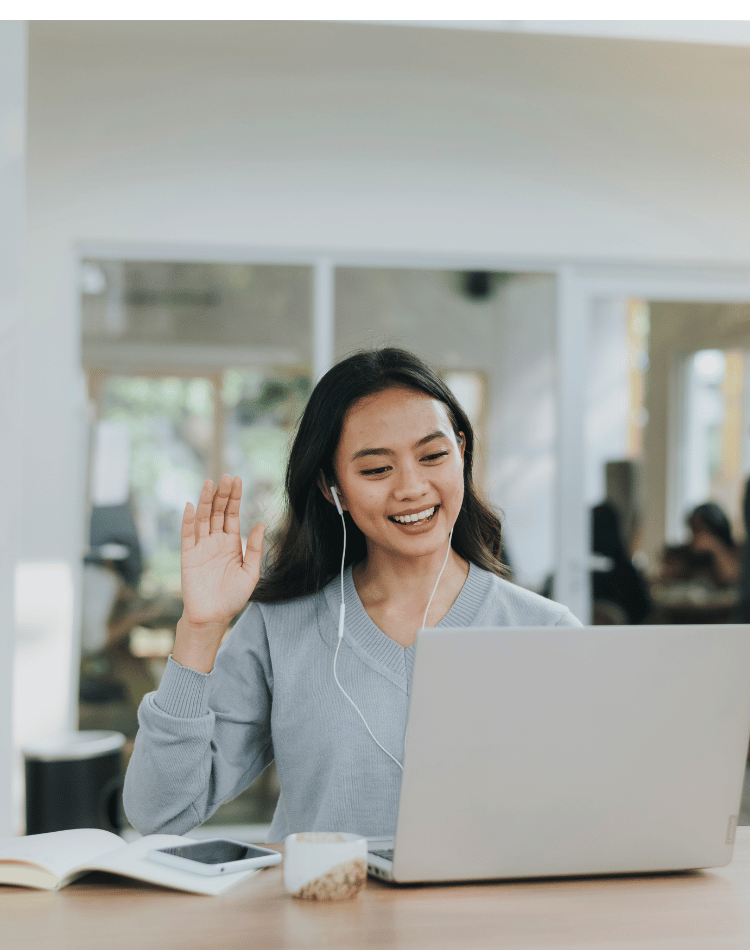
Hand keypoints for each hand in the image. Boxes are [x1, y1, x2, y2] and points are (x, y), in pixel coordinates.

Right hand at [180, 475, 264, 627]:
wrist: (213, 617)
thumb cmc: (233, 597)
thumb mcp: (251, 573)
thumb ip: (255, 549)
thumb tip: (261, 524)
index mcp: (231, 543)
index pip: (232, 514)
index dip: (234, 498)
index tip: (237, 480)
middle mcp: (215, 541)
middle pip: (218, 512)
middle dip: (222, 494)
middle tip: (226, 477)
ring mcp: (201, 547)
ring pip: (203, 519)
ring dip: (205, 501)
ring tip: (209, 483)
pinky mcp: (188, 556)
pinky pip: (188, 535)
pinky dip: (189, 520)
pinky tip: (192, 506)